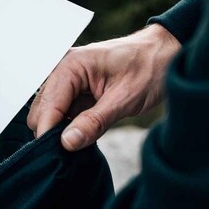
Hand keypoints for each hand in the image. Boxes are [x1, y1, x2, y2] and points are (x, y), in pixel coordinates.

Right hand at [28, 24, 181, 150]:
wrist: (167, 53)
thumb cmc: (150, 66)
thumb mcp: (125, 98)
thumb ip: (94, 122)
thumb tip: (67, 142)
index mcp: (70, 66)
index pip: (47, 107)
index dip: (50, 133)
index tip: (61, 154)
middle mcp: (62, 70)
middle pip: (41, 112)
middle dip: (55, 132)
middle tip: (79, 145)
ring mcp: (66, 81)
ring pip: (50, 115)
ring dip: (64, 129)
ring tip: (88, 134)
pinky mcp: (74, 91)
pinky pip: (63, 115)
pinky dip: (72, 126)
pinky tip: (89, 128)